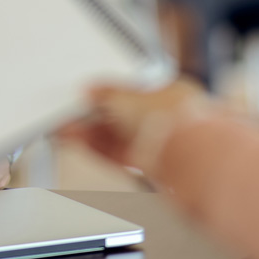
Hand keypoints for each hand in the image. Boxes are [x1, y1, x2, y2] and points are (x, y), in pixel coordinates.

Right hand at [60, 79, 210, 174]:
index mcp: (172, 92)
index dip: (107, 94)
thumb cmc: (179, 118)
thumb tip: (91, 91)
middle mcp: (168, 118)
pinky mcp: (150, 167)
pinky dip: (96, 148)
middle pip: (122, 117)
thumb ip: (107, 94)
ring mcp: (160, 143)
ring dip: (90, 133)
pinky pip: (117, 154)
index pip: (133, 91)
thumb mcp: (132, 96)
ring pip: (118, 137)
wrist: (193, 156)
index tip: (86, 96)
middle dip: (94, 116)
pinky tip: (78, 142)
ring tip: (66, 129)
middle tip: (69, 115)